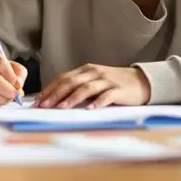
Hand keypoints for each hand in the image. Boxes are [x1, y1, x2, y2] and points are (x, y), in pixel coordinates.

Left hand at [36, 64, 150, 108]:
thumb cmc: (115, 84)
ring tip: (61, 108)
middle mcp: (95, 73)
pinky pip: (107, 96)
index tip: (38, 101)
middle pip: (71, 82)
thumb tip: (56, 100)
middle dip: (56, 94)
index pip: (63, 78)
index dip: (50, 89)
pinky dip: (97, 103)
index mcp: (86, 70)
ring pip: (86, 88)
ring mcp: (107, 81)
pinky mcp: (119, 90)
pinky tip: (90, 110)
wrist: (142, 81)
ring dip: (72, 98)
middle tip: (44, 105)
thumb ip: (79, 87)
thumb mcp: (95, 81)